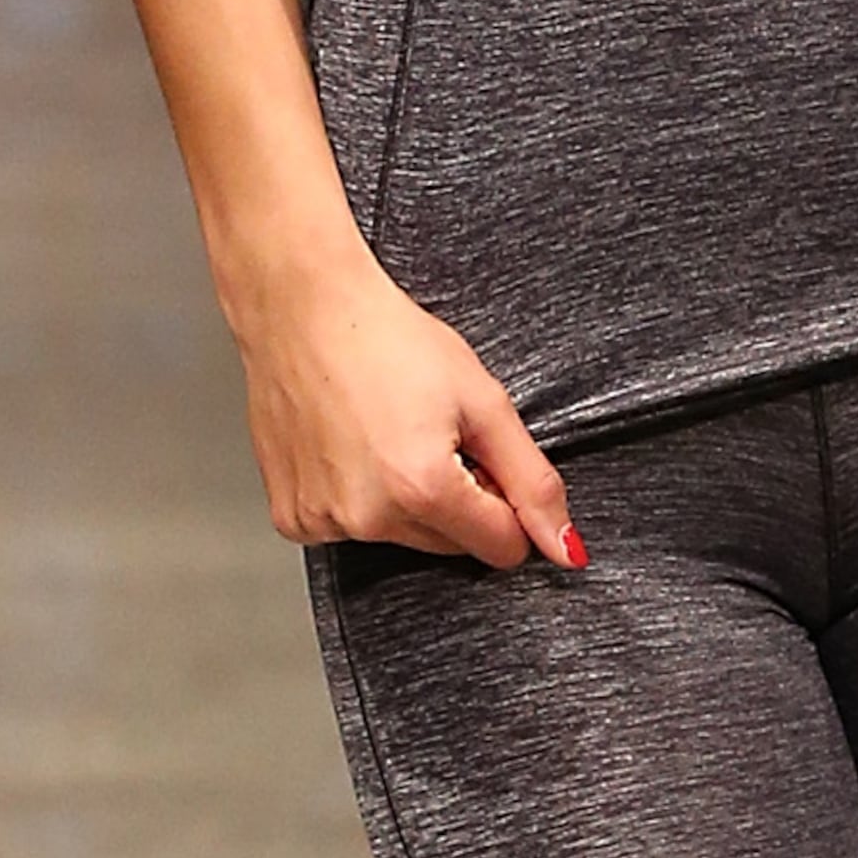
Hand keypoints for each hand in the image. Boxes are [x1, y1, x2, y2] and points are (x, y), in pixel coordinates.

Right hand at [234, 243, 583, 569]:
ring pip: (399, 538)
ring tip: (385, 434)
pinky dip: (357, 499)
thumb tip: (565, 549)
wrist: (302, 309)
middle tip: (429, 435)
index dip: (504, 502)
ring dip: (404, 501)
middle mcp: (368, 517)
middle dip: (455, 501)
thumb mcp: (484, 402)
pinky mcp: (292, 516)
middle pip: (451, 546)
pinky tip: (349, 448)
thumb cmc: (385, 339)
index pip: (502, 547)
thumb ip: (532, 482)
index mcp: (422, 489)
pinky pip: (348, 529)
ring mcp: (323, 520)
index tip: (479, 457)